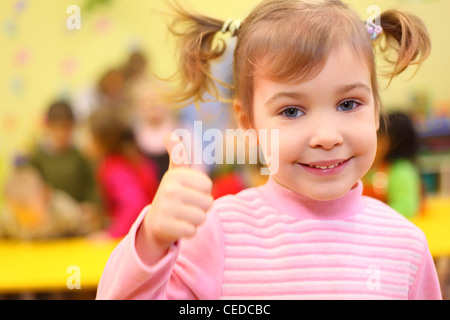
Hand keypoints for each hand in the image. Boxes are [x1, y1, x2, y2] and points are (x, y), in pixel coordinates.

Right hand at [139, 133, 213, 253]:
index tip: (189, 192)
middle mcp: (169, 189)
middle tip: (186, 207)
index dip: (203, 192)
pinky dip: (189, 231)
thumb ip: (177, 155)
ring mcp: (166, 208)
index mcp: (175, 175)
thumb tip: (169, 135)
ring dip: (196, 220)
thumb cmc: (173, 195)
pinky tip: (178, 227)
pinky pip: (192, 231)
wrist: (155, 222)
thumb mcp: (175, 174)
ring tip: (183, 216)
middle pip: (207, 202)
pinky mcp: (165, 227)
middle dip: (201, 208)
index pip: (207, 186)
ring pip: (201, 218)